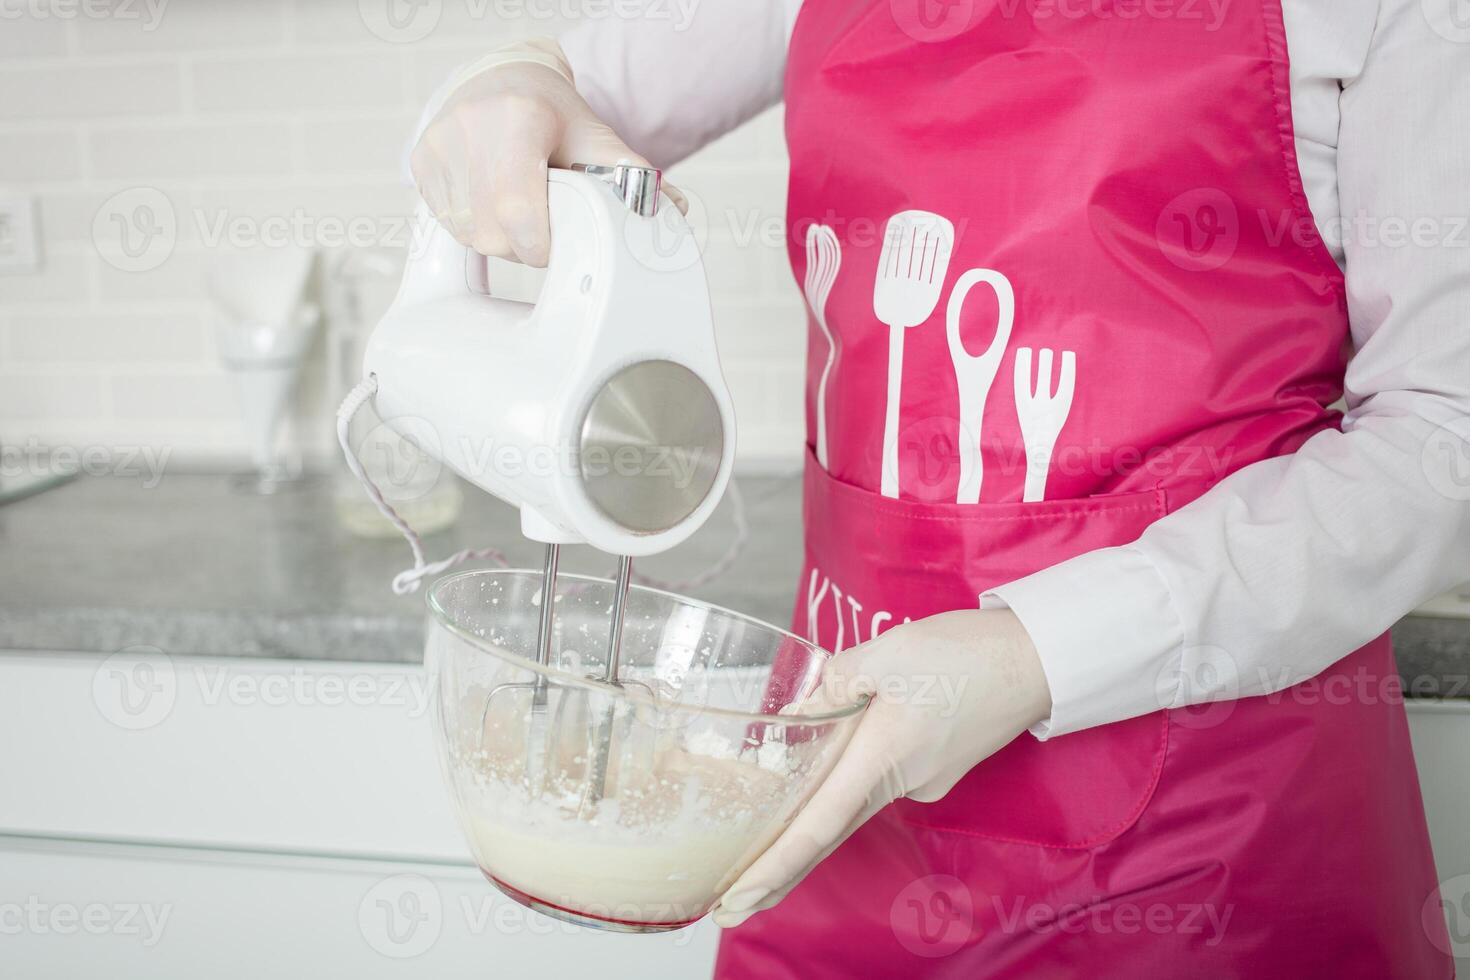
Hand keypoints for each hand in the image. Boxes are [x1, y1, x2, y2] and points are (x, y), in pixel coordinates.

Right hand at [410, 44, 667, 266]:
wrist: (502, 78)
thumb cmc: (550, 113)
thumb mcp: (593, 137)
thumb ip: (631, 177)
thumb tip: (670, 212)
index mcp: (518, 118)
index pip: (519, 210)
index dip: (540, 243)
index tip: (556, 241)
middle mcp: (469, 128)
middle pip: (494, 233)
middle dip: (524, 245)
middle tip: (543, 224)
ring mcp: (438, 145)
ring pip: (470, 235)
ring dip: (500, 240)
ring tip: (519, 210)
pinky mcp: (419, 163)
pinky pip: (449, 225)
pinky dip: (475, 228)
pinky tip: (491, 203)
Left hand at [711, 608, 1051, 927]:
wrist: (1039, 659)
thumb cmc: (968, 653)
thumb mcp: (887, 653)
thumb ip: (833, 685)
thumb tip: (794, 717)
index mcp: (883, 757)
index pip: (817, 826)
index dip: (773, 865)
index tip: (737, 897)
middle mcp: (903, 783)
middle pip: (829, 834)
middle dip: (779, 871)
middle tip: (731, 905)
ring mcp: (923, 781)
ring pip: (852, 807)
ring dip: (810, 826)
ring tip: (761, 847)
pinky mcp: (934, 769)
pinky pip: (879, 782)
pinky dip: (847, 785)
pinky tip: (829, 766)